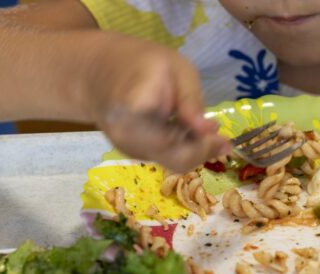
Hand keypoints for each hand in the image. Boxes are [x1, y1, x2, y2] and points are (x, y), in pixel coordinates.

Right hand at [86, 36, 228, 172]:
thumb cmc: (142, 63)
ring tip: (199, 125)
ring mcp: (127, 148)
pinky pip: (165, 158)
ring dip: (194, 149)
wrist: (99, 72)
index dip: (200, 142)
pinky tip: (183, 129)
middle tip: (220, 134)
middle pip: (176, 158)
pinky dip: (182, 148)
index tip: (218, 129)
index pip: (172, 140)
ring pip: (173, 162)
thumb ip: (192, 99)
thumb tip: (209, 131)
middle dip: (203, 148)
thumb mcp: (177, 68)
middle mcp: (125, 135)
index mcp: (132, 109)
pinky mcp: (132, 153)